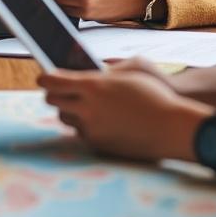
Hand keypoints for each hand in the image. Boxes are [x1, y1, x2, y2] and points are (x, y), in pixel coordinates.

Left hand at [37, 63, 210, 161]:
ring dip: (70, 110)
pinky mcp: (99, 145)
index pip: (54, 81)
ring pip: (66, 118)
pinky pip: (82, 133)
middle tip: (58, 90)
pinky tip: (99, 119)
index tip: (42, 77)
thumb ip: (103, 72)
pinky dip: (86, 125)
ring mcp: (92, 129)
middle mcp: (87, 108)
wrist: (173, 128)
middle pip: (54, 101)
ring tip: (82, 104)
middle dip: (54, 94)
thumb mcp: (129, 72)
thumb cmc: (156, 95)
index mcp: (92, 86)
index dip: (45, 78)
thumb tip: (87, 72)